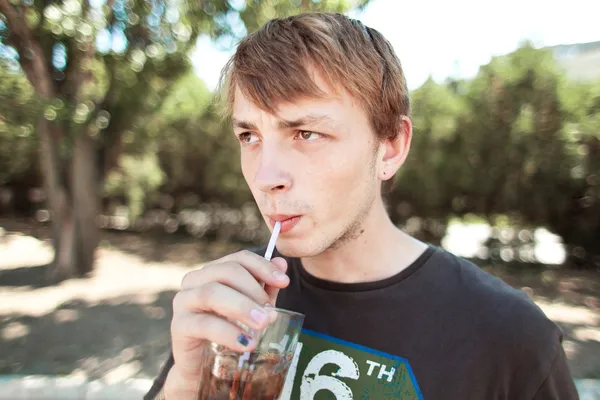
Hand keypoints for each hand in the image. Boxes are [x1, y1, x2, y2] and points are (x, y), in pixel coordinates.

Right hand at [164, 250, 288, 398]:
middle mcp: (195, 281)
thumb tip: (282, 262)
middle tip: (272, 312)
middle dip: (254, 289)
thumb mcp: (252, 307)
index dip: (262, 266)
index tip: (284, 281)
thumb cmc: (228, 331)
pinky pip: (204, 324)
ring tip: (264, 323)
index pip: (238, 259)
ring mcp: (183, 302)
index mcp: (212, 272)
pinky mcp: (179, 327)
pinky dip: (229, 333)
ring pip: (212, 293)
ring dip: (242, 307)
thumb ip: (265, 286)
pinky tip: (247, 343)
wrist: (203, 367)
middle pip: (226, 271)